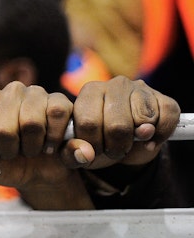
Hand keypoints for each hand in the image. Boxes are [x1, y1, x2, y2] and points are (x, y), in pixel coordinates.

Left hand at [0, 77, 179, 209]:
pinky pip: (56, 116)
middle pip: (3, 129)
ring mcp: (36, 93)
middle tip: (13, 154)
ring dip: (31, 147)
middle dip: (8, 151)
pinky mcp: (61, 101)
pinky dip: (52, 140)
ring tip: (31, 149)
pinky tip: (49, 146)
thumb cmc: (1, 160)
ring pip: (31, 123)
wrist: (36, 174)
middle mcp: (10, 89)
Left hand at [65, 76, 179, 169]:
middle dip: (115, 147)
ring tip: (128, 141)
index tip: (93, 150)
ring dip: (136, 141)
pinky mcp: (162, 98)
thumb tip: (86, 153)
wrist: (123, 143)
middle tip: (112, 149)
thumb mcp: (78, 150)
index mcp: (88, 92)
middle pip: (117, 125)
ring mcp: (140, 88)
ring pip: (142, 122)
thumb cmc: (96, 142)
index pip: (88, 122)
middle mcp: (113, 84)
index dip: (92, 144)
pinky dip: (160, 136)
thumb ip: (71, 153)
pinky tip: (149, 139)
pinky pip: (166, 119)